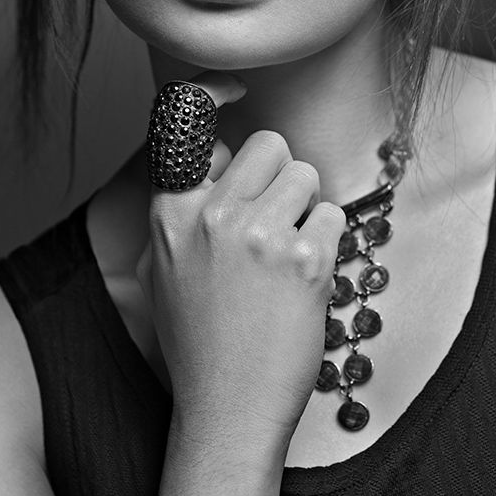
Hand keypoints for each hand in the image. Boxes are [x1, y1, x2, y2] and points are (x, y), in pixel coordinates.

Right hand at [138, 72, 345, 457]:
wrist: (227, 410)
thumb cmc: (199, 340)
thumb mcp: (163, 266)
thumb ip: (184, 207)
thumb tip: (216, 156)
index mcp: (171, 212)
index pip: (184, 121)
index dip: (211, 89)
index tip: (236, 85)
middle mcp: (211, 214)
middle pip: (271, 145)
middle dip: (280, 178)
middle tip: (270, 227)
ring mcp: (259, 235)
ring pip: (307, 177)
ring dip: (306, 212)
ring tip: (284, 262)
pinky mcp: (305, 260)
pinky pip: (332, 217)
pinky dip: (327, 245)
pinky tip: (302, 284)